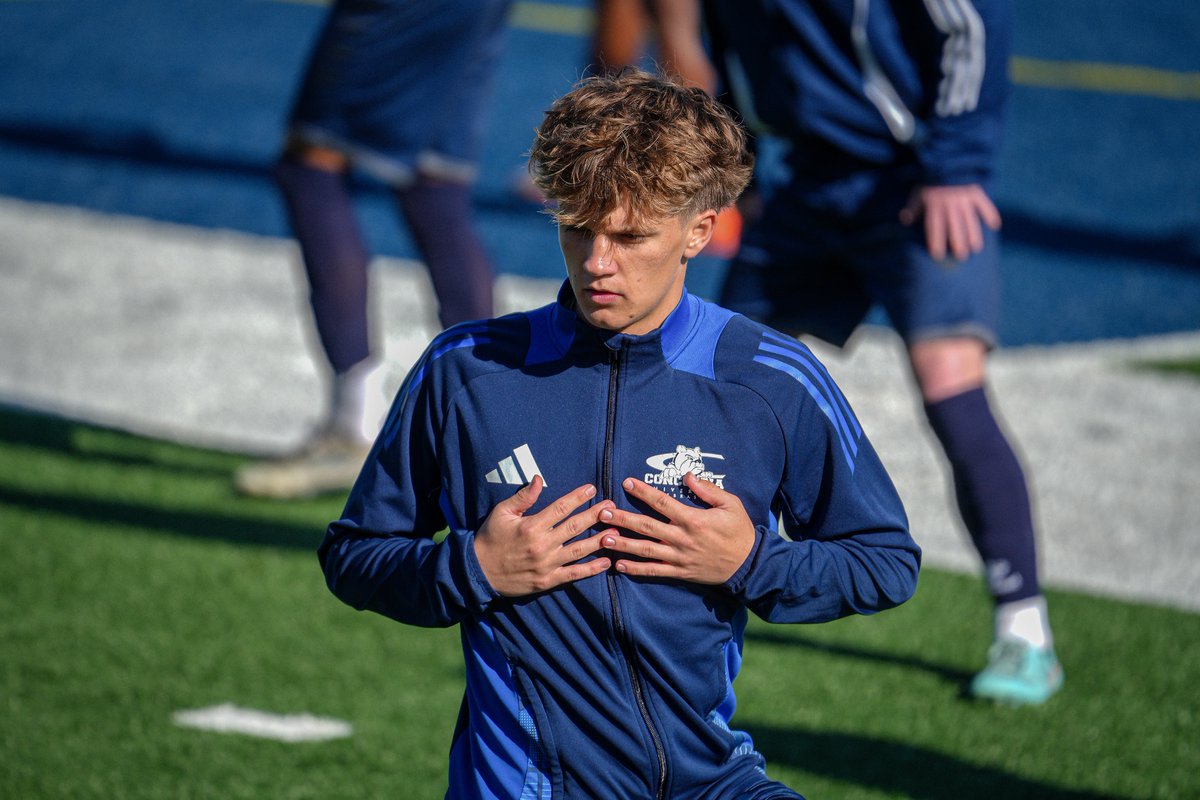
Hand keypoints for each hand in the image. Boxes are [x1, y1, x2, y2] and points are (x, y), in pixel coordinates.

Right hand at [474, 476, 612, 596]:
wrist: (478, 572)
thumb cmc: (490, 538)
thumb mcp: (501, 513)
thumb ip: (522, 497)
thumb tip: (538, 478)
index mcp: (531, 526)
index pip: (561, 508)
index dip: (578, 497)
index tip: (592, 489)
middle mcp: (542, 545)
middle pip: (575, 527)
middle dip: (596, 515)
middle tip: (612, 507)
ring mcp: (546, 565)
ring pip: (579, 550)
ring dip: (599, 540)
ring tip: (616, 531)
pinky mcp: (547, 581)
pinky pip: (573, 574)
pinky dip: (591, 569)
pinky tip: (606, 562)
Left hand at [597, 473, 755, 584]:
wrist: (749, 564)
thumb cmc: (740, 531)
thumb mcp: (731, 504)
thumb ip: (708, 490)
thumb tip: (687, 476)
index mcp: (693, 519)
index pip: (662, 503)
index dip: (643, 492)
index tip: (627, 483)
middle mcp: (682, 538)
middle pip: (646, 527)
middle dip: (622, 519)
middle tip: (602, 513)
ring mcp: (679, 557)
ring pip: (646, 550)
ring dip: (623, 544)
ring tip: (603, 538)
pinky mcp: (680, 572)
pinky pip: (655, 571)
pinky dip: (636, 569)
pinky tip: (619, 566)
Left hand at [900, 184, 1000, 261]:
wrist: (946, 158)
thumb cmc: (931, 179)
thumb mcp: (918, 191)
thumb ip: (913, 206)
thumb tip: (905, 220)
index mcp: (934, 204)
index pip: (934, 226)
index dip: (935, 240)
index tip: (937, 254)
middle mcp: (949, 203)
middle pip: (954, 225)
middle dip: (958, 241)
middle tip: (961, 256)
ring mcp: (964, 197)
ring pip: (970, 218)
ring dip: (974, 234)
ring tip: (976, 248)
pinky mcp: (975, 191)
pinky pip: (984, 203)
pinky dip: (990, 213)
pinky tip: (995, 226)